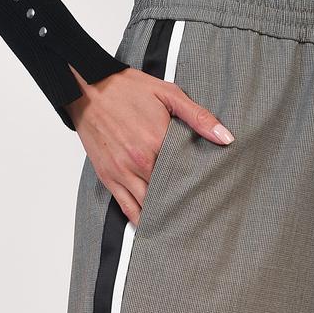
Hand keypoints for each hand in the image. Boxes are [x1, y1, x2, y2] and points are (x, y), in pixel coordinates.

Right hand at [64, 65, 234, 224]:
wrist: (87, 87)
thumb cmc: (127, 89)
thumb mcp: (168, 94)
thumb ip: (198, 117)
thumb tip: (226, 137)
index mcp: (157, 141)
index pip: (185, 174)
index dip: (199, 185)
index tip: (210, 193)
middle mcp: (139, 162)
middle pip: (168, 194)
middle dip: (183, 203)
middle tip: (199, 214)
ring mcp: (122, 172)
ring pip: (148, 206)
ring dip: (163, 215)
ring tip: (180, 224)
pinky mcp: (108, 177)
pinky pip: (126, 207)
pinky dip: (140, 219)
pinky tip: (153, 225)